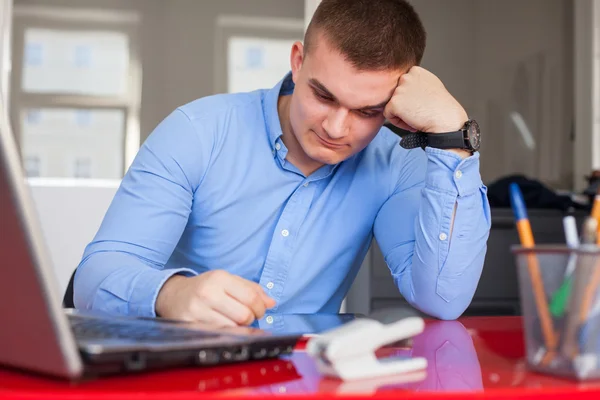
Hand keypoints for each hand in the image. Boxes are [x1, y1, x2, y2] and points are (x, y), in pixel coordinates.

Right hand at [155, 270, 275, 326]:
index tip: (258, 310)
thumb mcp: (227, 281)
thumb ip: (251, 289)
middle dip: (250, 319)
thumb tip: (271, 303)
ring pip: (233, 328)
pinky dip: (225, 334)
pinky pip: (218, 336)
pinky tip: (222, 327)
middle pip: (244, 316)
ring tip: (231, 320)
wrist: (172, 295)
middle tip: (246, 317)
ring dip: (237, 328)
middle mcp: (208, 293)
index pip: (251, 297)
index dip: (260, 308)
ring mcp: (197, 310)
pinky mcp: (190, 325)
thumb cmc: (205, 287)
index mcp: (219, 278)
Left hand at [384, 66, 469, 157]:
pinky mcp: (394, 102)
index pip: (403, 86)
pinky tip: (412, 123)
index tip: (421, 104)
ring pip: (392, 105)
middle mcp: (406, 77)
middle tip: (419, 112)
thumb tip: (408, 87)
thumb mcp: (431, 85)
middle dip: (405, 105)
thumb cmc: (442, 106)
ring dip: (401, 114)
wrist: (446, 119)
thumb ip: (417, 83)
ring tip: (417, 118)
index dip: (410, 98)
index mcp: (415, 71)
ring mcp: (399, 89)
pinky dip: (398, 122)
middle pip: (396, 95)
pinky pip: (388, 115)